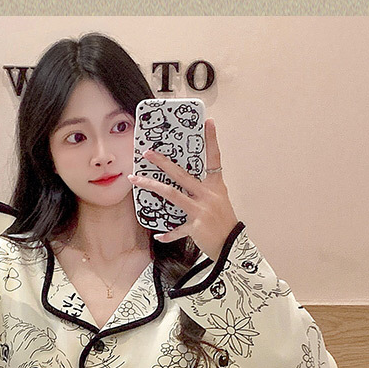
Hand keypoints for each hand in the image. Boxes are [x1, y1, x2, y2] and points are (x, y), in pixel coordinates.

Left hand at [128, 118, 239, 261]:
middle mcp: (208, 195)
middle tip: (148, 152)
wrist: (232, 245)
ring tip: (136, 179)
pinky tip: (159, 234)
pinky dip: (168, 233)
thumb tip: (184, 182)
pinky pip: (177, 229)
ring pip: (172, 195)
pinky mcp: (196, 227)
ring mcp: (201, 211)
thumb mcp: (219, 200)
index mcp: (216, 186)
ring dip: (151, 186)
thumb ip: (204, 190)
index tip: (208, 122)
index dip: (212, 140)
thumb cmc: (224, 221)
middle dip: (163, 162)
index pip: (214, 158)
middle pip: (182, 174)